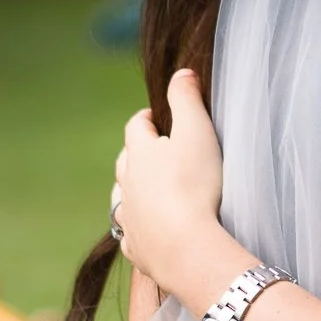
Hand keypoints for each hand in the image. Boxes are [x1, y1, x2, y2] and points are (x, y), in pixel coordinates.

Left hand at [115, 71, 252, 315]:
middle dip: (138, 153)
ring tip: (147, 190)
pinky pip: (131, 234)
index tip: (159, 117)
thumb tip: (181, 73)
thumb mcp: (197, 131)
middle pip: (126, 162)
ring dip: (132, 190)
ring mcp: (129, 219)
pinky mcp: (137, 248)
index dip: (147, 119)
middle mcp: (127, 184)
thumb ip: (186, 99)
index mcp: (140, 153)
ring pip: (123, 198)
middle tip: (156, 150)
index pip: (137, 127)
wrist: (187, 246)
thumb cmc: (195, 184)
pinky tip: (146, 230)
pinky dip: (137, 227)